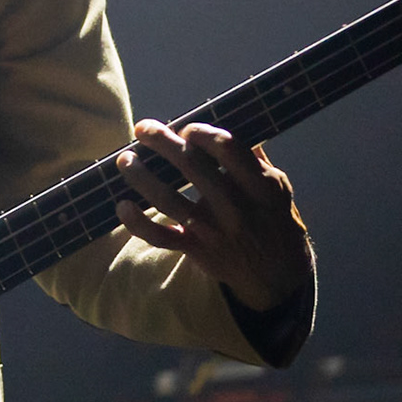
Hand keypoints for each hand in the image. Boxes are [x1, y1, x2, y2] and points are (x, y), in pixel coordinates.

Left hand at [115, 119, 310, 310]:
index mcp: (259, 185)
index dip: (201, 133)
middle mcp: (235, 207)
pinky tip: (122, 205)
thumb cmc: (275, 221)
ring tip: (126, 159)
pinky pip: (161, 237)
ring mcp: (213, 231)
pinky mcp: (196, 250)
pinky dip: (138, 223)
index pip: (227, 148)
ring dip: (142, 177)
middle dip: (162, 142)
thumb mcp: (279, 188)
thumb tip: (230, 125)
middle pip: (192, 167)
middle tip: (143, 129)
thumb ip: (254, 159)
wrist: (277, 276)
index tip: (186, 128)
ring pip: (169, 200)